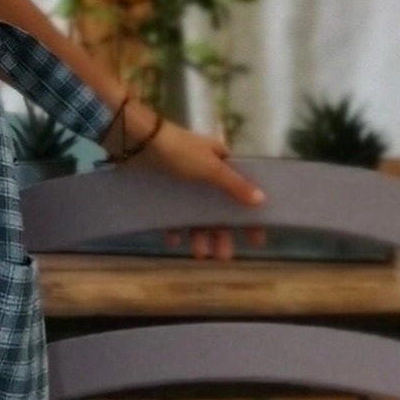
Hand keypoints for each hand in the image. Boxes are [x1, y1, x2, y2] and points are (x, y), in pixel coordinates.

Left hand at [122, 116, 266, 260]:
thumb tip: (262, 199)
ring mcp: (182, 186)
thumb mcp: (211, 168)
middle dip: (221, 234)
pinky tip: (174, 241)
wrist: (137, 143)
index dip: (247, 216)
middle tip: (224, 257)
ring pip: (195, 216)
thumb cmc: (179, 152)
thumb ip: (235, 185)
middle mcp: (204, 176)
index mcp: (221, 165)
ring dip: (199, 236)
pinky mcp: (161, 194)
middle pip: (217, 211)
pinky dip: (174, 229)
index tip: (255, 239)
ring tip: (199, 254)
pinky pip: (171, 216)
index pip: (240, 194)